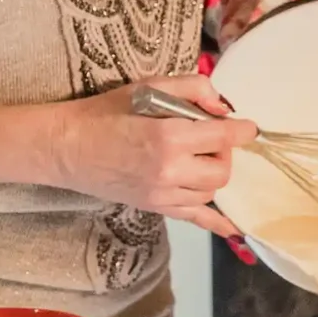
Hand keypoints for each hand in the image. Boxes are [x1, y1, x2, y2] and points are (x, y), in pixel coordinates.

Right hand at [46, 75, 257, 236]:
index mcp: (168, 137)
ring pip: (210, 193)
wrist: (67, 147)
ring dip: (213, 174)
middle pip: (221, 170)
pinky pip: (195, 219)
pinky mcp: (154, 207)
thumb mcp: (147, 87)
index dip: (242, 130)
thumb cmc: (104, 113)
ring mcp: (162, 194)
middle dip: (223, 153)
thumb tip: (222, 106)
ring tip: (198, 158)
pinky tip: (234, 229)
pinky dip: (217, 224)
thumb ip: (191, 89)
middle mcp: (169, 170)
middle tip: (209, 139)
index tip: (249, 127)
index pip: (222, 136)